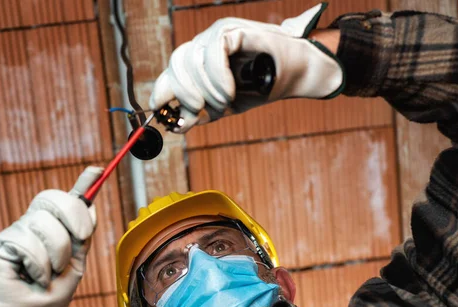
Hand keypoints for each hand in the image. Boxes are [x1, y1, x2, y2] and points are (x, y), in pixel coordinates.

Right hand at [0, 166, 102, 306]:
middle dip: (75, 217)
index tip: (99, 170)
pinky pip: (27, 242)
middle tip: (81, 239)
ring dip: (56, 255)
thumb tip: (90, 204)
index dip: (83, 183)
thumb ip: (81, 235)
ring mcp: (16, 231)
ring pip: (44, 224)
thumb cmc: (53, 296)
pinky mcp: (0, 244)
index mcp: (55, 227)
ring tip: (49, 275)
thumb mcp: (76, 263)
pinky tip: (33, 279)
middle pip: (54, 199)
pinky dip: (38, 266)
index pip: (66, 199)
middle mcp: (34, 224)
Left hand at [149, 2, 343, 132]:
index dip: (162, 88)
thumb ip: (203, 112)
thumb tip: (177, 124)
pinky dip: (219, 77)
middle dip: (184, 92)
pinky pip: (214, 52)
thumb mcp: (227, 105)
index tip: (159, 109)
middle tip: (198, 110)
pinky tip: (230, 91)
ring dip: (206, 89)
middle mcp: (206, 42)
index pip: (173, 69)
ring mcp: (219, 33)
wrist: (298, 75)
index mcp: (201, 59)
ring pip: (193, 59)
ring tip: (224, 103)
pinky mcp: (233, 29)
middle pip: (177, 62)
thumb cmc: (264, 87)